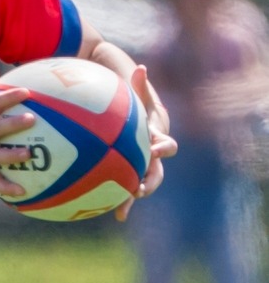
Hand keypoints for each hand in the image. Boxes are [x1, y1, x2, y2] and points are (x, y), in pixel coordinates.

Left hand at [116, 65, 176, 221]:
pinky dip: (121, 202)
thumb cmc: (136, 104)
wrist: (137, 121)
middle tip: (140, 188)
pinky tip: (115, 215)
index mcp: (157, 138)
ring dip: (133, 197)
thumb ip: (139, 86)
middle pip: (157, 172)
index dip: (163, 148)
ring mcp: (142, 168)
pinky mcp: (130, 175)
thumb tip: (141, 67)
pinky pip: (125, 191)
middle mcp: (153, 156)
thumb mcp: (136, 95)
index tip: (156, 149)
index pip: (167, 145)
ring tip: (123, 209)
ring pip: (142, 185)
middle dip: (150, 181)